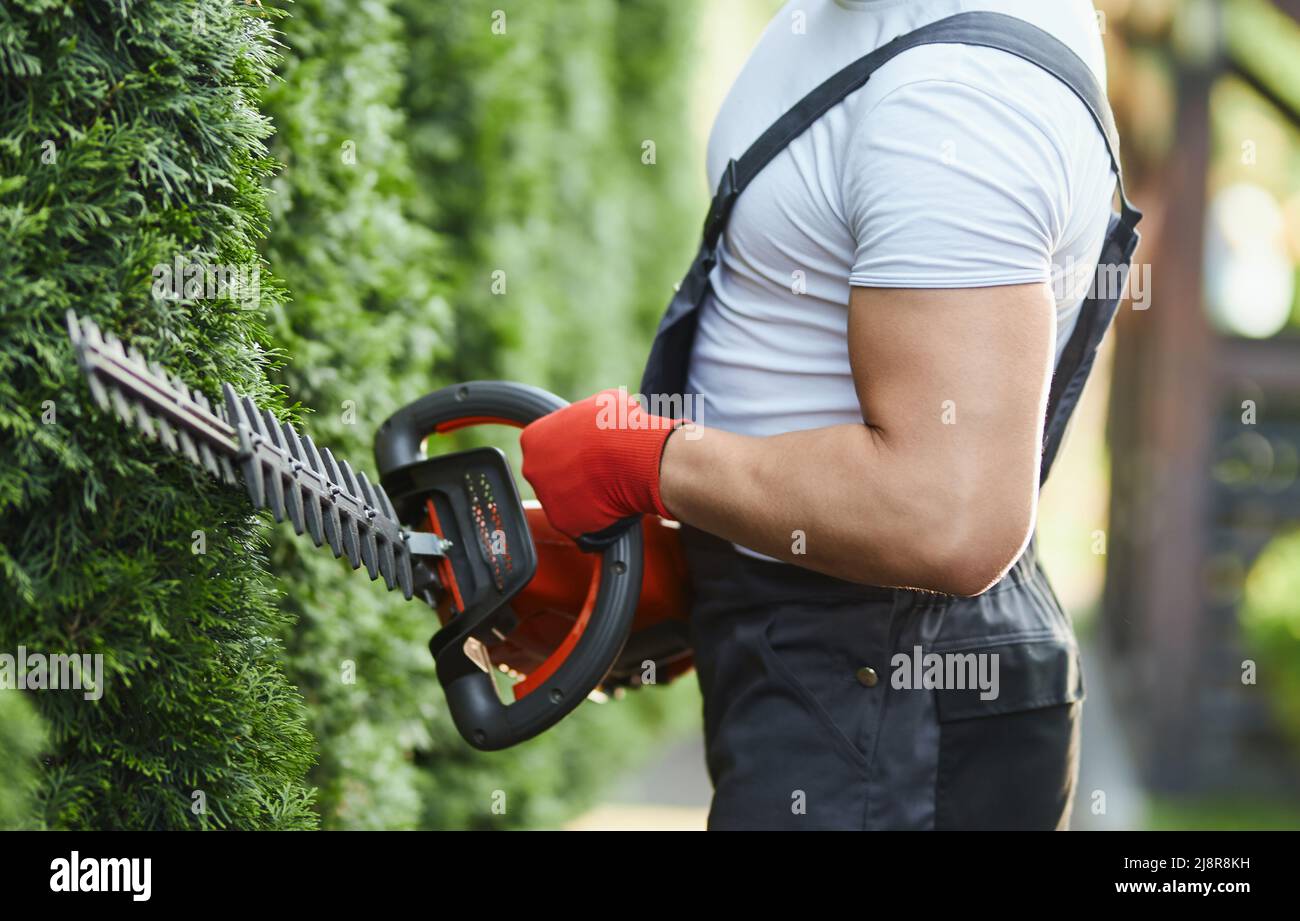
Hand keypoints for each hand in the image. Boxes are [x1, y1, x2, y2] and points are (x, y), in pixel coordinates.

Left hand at [520, 388, 678, 543]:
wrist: (632, 456)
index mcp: (533, 438)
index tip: (589, 451)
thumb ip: (587, 415)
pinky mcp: (562, 521)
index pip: (546, 447)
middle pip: (551, 476)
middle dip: (572, 475)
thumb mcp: (602, 403)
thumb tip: (598, 416)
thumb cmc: (618, 426)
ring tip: (611, 486)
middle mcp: (531, 468)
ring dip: (584, 496)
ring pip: (565, 500)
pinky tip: (612, 504)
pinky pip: (579, 521)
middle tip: (600, 470)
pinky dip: (595, 517)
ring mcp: (544, 497)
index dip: (571, 449)